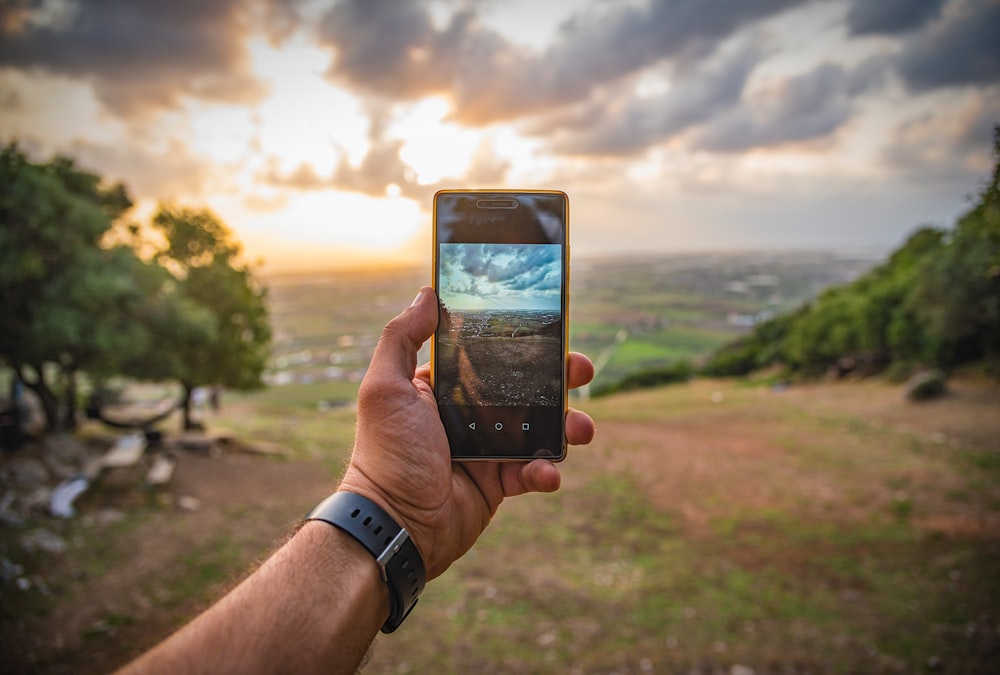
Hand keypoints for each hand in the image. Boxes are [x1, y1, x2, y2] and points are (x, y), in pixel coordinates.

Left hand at [339, 286, 594, 578]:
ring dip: (567, 426)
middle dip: (558, 379)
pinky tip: (546, 474)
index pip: (488, 355)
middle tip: (581, 371)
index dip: (520, 342)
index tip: (551, 329)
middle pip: (523, 388)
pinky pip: (533, 471)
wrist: (395, 526)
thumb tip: (427, 293)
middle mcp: (467, 415)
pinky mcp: (498, 484)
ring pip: (539, 428)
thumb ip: (402, 337)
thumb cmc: (386, 455)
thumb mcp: (384, 388)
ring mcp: (486, 450)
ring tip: (581, 429)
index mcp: (443, 388)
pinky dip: (546, 472)